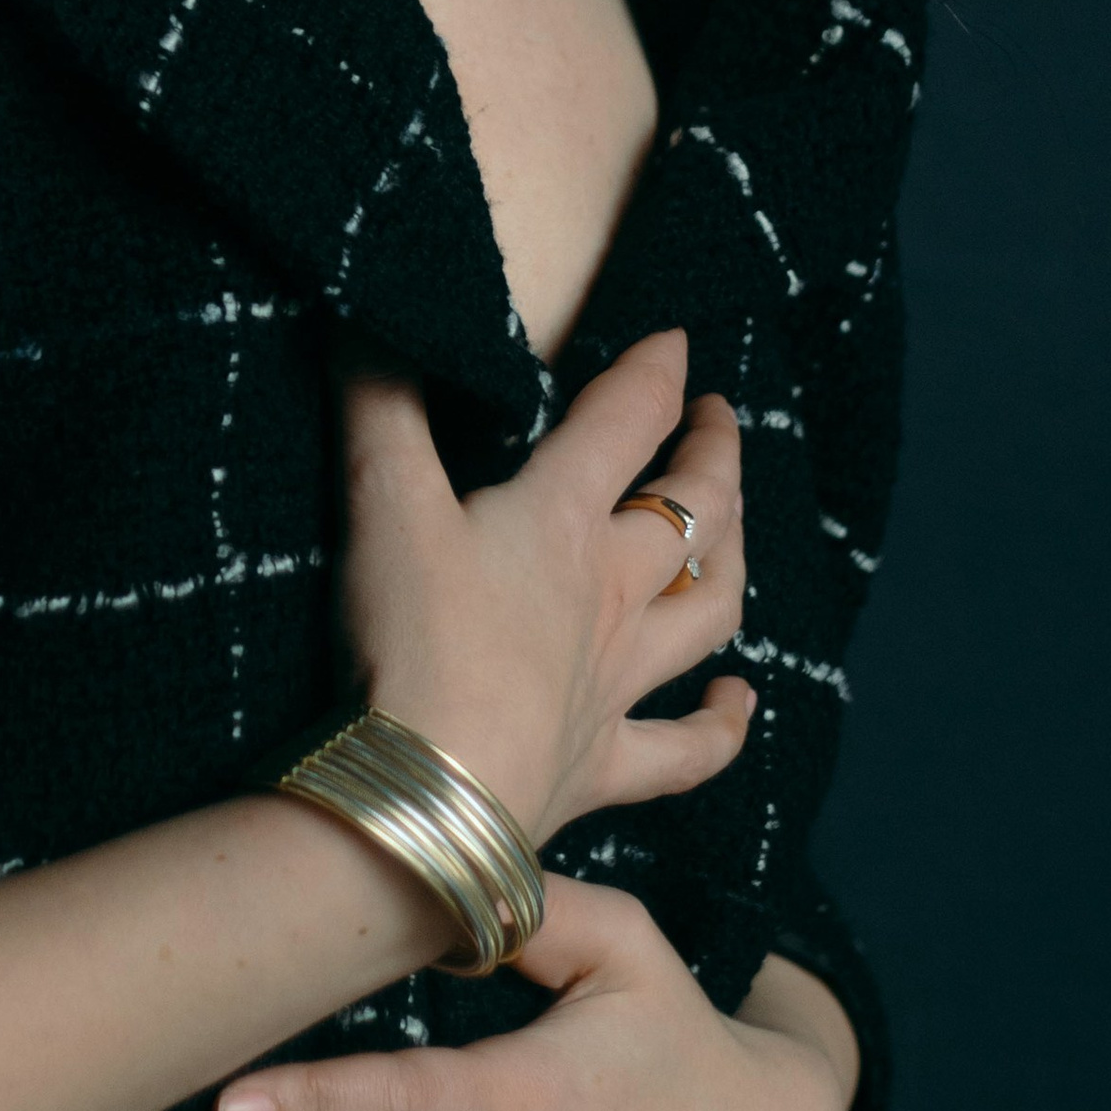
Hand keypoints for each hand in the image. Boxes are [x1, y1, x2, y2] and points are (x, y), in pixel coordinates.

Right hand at [340, 330, 752, 845]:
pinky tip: (741, 701)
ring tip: (736, 530)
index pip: (628, 419)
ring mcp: (617, 681)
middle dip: (713, 455)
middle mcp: (610, 593)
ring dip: (731, 562)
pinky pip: (687, 749)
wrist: (428, 794)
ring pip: (707, 610)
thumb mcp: (382, 501)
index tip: (676, 339)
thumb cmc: (411, 640)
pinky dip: (724, 726)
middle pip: (695, 510)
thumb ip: (377, 403)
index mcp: (562, 519)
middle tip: (716, 419)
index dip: (657, 370)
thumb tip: (368, 315)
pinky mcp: (604, 763)